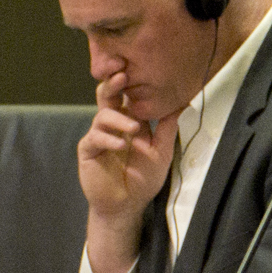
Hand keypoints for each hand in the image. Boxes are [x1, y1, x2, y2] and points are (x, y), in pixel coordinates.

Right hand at [78, 69, 176, 272]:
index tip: (136, 66)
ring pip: (102, 115)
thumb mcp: (162, 151)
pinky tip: (120, 146)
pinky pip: (94, 138)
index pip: (128, 96)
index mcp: (129, 121)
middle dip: (114, 84)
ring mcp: (98, 136)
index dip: (130, 82)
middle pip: (108, 97)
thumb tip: (182, 101)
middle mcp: (112, 124)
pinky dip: (108, 139)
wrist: (126, 206)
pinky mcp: (88, 150)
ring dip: (118, 118)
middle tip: (122, 75)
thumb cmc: (143, 179)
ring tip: (133, 128)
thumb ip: (168, 127)